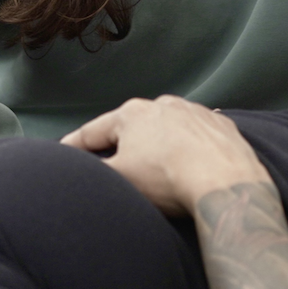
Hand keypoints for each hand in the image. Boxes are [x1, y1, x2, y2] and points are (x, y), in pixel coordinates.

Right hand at [62, 95, 268, 215]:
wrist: (226, 184)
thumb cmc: (168, 180)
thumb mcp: (118, 180)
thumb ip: (94, 173)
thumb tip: (83, 172)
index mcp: (131, 114)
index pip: (91, 132)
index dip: (73, 147)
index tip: (61, 154)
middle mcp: (163, 105)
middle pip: (130, 129)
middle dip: (118, 145)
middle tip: (109, 166)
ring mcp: (195, 113)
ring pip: (165, 131)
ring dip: (155, 146)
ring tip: (154, 169)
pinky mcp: (222, 127)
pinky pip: (196, 137)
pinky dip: (187, 149)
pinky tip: (188, 163)